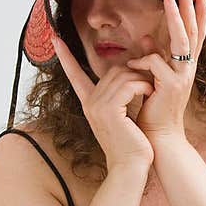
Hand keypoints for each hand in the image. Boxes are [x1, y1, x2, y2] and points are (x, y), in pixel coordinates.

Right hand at [51, 34, 155, 171]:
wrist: (131, 166)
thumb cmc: (131, 143)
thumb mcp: (123, 115)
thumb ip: (120, 94)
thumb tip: (127, 72)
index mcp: (89, 103)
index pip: (74, 74)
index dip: (65, 57)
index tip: (55, 39)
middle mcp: (89, 103)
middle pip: (111, 70)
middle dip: (133, 71)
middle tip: (148, 81)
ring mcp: (96, 106)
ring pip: (121, 75)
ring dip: (140, 78)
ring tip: (150, 89)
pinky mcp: (109, 110)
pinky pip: (128, 85)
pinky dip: (142, 85)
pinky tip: (149, 92)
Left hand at [124, 0, 205, 141]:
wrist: (157, 137)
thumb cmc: (153, 109)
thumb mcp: (153, 79)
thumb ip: (153, 58)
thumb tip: (146, 38)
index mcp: (184, 66)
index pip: (194, 34)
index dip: (197, 13)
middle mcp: (188, 69)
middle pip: (193, 30)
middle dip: (190, 5)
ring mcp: (183, 77)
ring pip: (181, 40)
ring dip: (174, 15)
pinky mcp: (172, 86)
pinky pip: (155, 63)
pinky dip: (142, 60)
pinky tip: (132, 66)